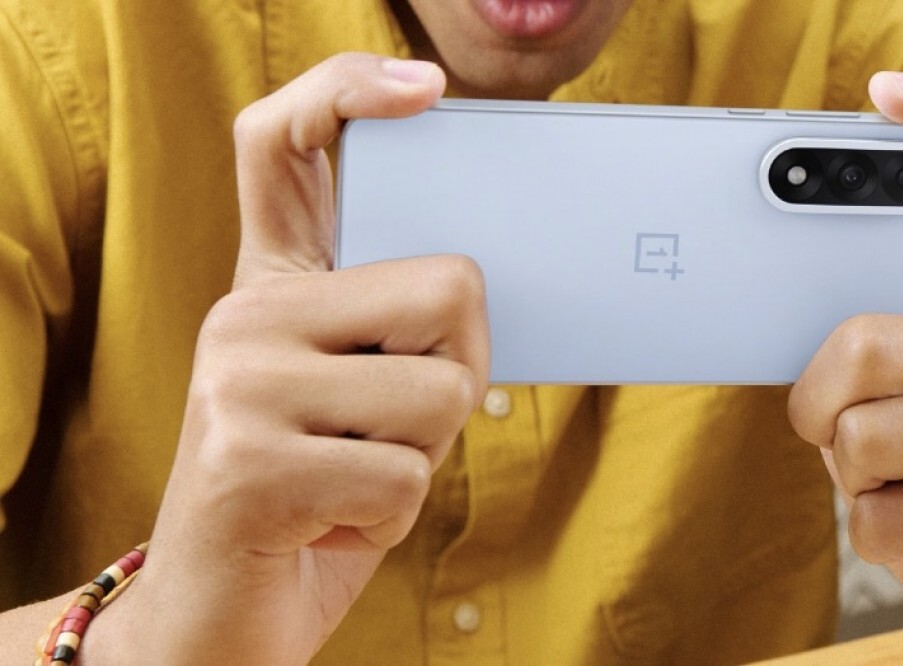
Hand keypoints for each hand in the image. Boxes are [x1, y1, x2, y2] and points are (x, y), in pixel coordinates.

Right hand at [87, 54, 488, 663]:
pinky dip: (393, 512)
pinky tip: (332, 519)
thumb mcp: (362, 395)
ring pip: (441, 391)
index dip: (347, 89)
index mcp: (274, 285)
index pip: (282, 142)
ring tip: (355, 476)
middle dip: (460, 371)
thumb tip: (484, 279)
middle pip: (446, 287)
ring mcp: (237, 385)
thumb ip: (400, 328)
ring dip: (425, 456)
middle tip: (398, 425)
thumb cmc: (316, 494)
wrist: (223, 612)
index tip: (427, 90)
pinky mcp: (245, 464)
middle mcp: (244, 316)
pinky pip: (403, 475)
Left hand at [789, 71, 902, 645]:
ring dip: (845, 471)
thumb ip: (842, 335)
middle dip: (816, 402)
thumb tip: (736, 308)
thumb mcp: (881, 384)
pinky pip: (874, 515)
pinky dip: (869, 527)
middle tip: (840, 421)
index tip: (887, 91)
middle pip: (861, 343)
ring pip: (858, 439)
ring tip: (895, 473)